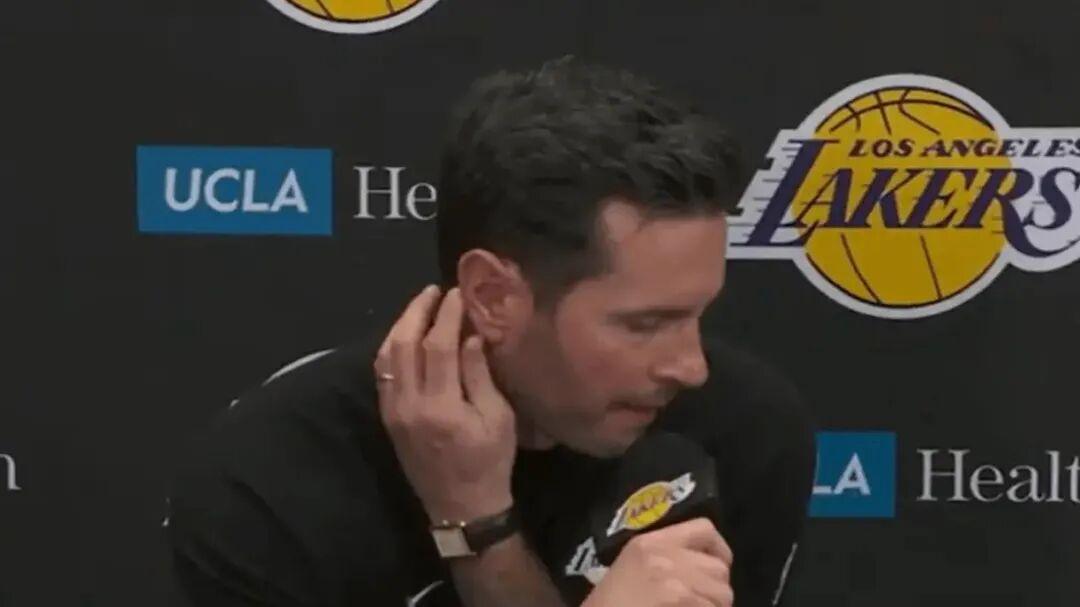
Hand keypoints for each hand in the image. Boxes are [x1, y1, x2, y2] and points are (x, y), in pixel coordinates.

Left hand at [373, 285, 516, 522]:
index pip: (438, 346)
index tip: (458, 293)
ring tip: (420, 306)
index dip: (447, 315)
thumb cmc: (490, 462)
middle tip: (434, 291)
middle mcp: (410, 405)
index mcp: (441, 406)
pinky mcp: (388, 418)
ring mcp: (394, 412)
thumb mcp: (498, 419)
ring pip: (387, 356)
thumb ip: (479, 375)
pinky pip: (383, 373)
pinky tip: (407, 336)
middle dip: (418, 311)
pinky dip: (393, 348)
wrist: (462, 507)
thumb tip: (469, 335)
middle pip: (403, 344)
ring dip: (401, 326)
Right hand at [582, 518, 734, 606]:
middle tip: (702, 604)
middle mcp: (664, 555)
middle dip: (717, 591)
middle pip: (719, 569)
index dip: (719, 550)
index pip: (704, 529)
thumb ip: (666, 561)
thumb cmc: (610, 606)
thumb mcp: (631, 570)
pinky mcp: (680, 601)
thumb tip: (704, 571)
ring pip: (723, 595)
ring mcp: (674, 581)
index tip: (716, 567)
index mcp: (649, 542)